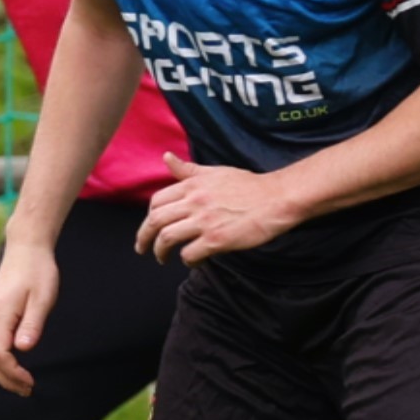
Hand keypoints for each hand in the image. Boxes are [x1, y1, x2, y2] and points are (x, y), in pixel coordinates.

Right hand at [0, 230, 60, 393]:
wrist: (26, 248)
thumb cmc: (39, 271)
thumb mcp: (43, 297)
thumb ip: (32, 324)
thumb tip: (23, 350)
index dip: (12, 373)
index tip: (30, 382)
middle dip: (4, 379)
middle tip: (26, 390)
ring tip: (21, 383)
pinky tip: (13, 365)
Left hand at [136, 163, 297, 262]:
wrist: (276, 199)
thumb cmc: (249, 186)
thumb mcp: (215, 172)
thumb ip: (188, 169)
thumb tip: (166, 158)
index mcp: (192, 185)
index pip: (157, 201)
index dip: (148, 217)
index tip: (149, 228)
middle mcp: (194, 201)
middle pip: (155, 221)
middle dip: (144, 238)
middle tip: (142, 248)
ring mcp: (204, 221)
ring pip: (167, 238)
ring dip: (160, 252)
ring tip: (163, 258)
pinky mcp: (217, 239)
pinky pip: (189, 253)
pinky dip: (186, 260)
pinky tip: (192, 261)